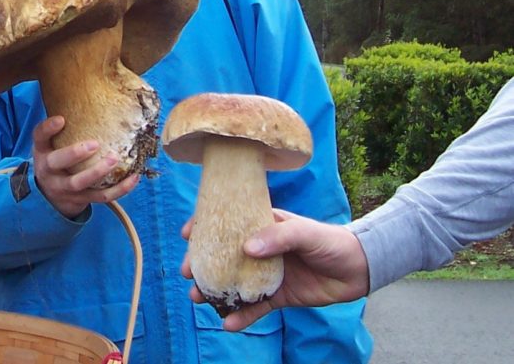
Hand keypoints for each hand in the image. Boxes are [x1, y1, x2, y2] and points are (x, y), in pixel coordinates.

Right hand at [32, 115, 138, 218]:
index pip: (39, 137)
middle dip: (75, 153)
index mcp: (42, 152)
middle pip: (57, 163)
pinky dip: (119, 189)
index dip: (48, 128)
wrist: (48, 197)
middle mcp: (49, 171)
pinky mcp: (81, 200)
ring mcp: (64, 188)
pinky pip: (101, 197)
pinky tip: (133, 178)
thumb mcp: (49, 146)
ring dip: (98, 172)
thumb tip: (87, 99)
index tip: (62, 119)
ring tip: (115, 159)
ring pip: (80, 183)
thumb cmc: (54, 162)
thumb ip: (61, 129)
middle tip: (95, 144)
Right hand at [179, 209, 370, 330]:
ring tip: (198, 298)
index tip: (187, 234)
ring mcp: (266, 274)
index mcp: (262, 225)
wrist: (358, 269)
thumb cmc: (330, 241)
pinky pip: (255, 307)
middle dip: (202, 263)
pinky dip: (242, 317)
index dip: (205, 226)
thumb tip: (247, 249)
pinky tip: (229, 324)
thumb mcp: (304, 232)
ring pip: (233, 283)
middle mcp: (259, 249)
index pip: (227, 221)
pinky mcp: (277, 296)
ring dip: (215, 291)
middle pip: (223, 255)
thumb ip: (277, 237)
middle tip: (188, 272)